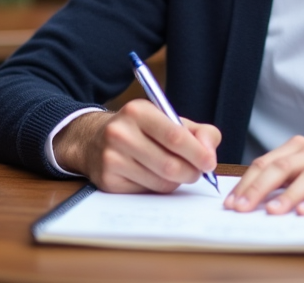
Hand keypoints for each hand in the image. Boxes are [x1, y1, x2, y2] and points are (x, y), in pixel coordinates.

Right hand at [52, 100, 220, 193]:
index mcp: (138, 111)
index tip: (210, 163)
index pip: (175, 136)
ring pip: (160, 181)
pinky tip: (153, 176)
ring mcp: (111, 158)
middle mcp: (120, 133)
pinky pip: (146, 192)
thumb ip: (197, 132)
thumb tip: (210, 152)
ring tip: (175, 172)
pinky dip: (158, 188)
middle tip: (198, 172)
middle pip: (169, 164)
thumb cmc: (139, 129)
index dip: (197, 153)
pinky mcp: (108, 181)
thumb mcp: (166, 119)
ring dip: (176, 181)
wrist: (93, 140)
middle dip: (191, 172)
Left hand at [224, 136, 303, 215]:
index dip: (247, 182)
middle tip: (243, 207)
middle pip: (282, 167)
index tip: (232, 202)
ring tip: (272, 211)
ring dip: (287, 195)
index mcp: (298, 147)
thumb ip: (284, 176)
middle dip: (259, 188)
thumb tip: (252, 197)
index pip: (266, 162)